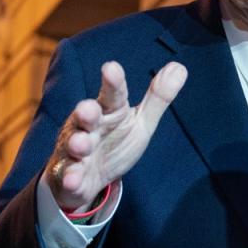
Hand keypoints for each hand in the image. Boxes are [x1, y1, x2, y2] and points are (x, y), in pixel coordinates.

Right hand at [43, 61, 187, 210]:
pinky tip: (72, 180)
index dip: (112, 82)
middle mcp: (88, 127)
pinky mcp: (69, 176)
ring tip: (82, 143)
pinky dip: (70, 178)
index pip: (112, 94)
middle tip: (88, 108)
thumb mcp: (140, 122)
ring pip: (74, 144)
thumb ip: (158, 98)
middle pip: (86, 116)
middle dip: (86, 112)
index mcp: (109, 112)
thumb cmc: (114, 143)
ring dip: (77, 143)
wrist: (86, 179)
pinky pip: (68, 176)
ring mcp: (75, 151)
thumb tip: (179, 67)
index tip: (111, 67)